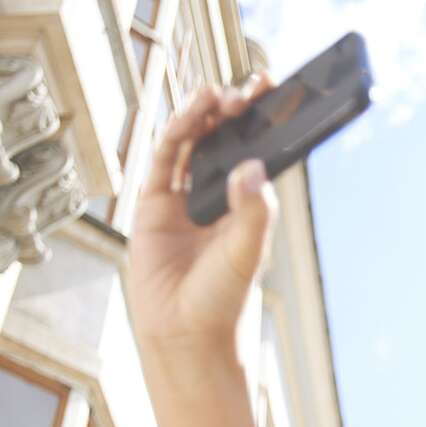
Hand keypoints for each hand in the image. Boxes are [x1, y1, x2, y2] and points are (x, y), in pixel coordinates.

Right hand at [124, 75, 275, 353]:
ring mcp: (183, 200)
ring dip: (201, 116)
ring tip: (215, 94)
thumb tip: (251, 166)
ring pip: (191, 144)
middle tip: (244, 91)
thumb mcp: (247, 251)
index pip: (255, 152)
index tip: (272, 92)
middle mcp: (215, 198)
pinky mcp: (153, 207)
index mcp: (246, 205)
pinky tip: (189, 116)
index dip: (261, 122)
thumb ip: (254, 210)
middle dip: (231, 113)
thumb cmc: (223, 300)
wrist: (185, 335)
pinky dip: (173, 136)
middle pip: (222, 141)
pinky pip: (162, 162)